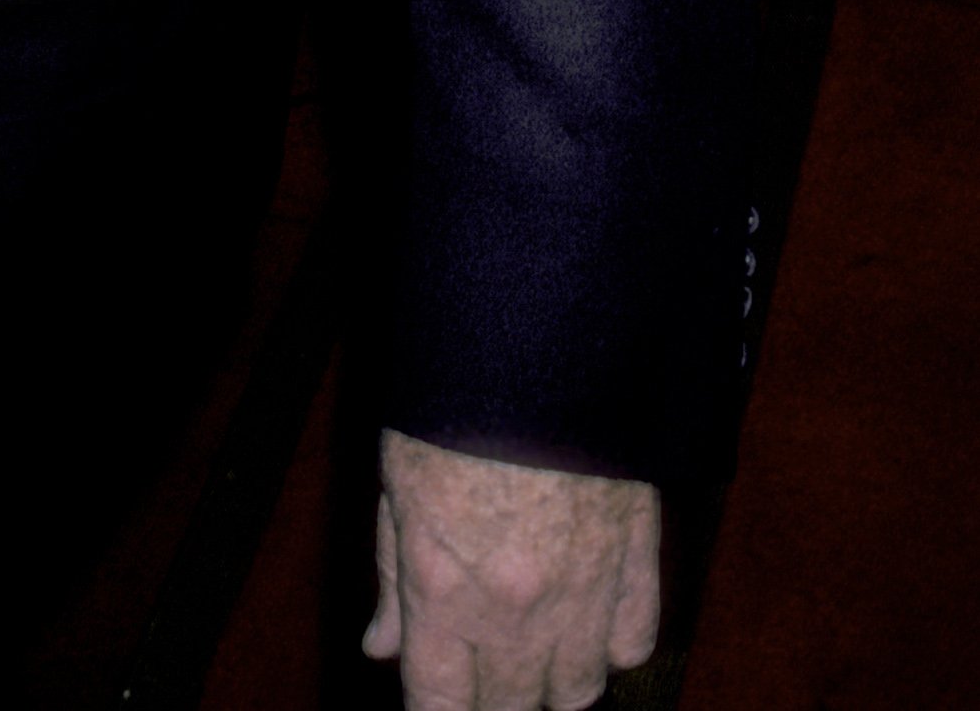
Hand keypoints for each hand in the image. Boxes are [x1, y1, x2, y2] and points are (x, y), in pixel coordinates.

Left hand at [364, 427, 660, 708]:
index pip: (442, 706)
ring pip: (581, 690)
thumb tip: (379, 648)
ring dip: (554, 678)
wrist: (536, 341)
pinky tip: (586, 617)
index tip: (436, 704)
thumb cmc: (451, 404)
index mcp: (445, 591)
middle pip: (515, 708)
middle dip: (494, 698)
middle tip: (481, 668)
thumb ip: (391, 576)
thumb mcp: (397, 485)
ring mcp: (585, 591)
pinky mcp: (636, 558)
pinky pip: (634, 642)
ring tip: (532, 641)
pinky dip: (611, 643)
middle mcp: (518, 610)